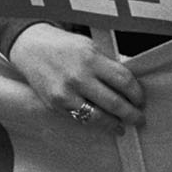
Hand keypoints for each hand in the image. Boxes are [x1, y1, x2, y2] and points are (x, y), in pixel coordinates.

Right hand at [9, 24, 144, 129]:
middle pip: (115, 102)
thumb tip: (129, 86)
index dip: (137, 93)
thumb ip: (107, 65)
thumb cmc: (63, 46)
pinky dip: (95, 124)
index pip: (124, 80)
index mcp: (90, 58)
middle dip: (131, 114)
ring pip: (99, 117)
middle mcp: (79, 76)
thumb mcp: (89, 47)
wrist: (30, 48)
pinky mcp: (55, 104)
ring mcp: (66, 93)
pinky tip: (103, 124)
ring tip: (122, 125)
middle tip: (139, 118)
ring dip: (115, 124)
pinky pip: (81, 119)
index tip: (140, 99)